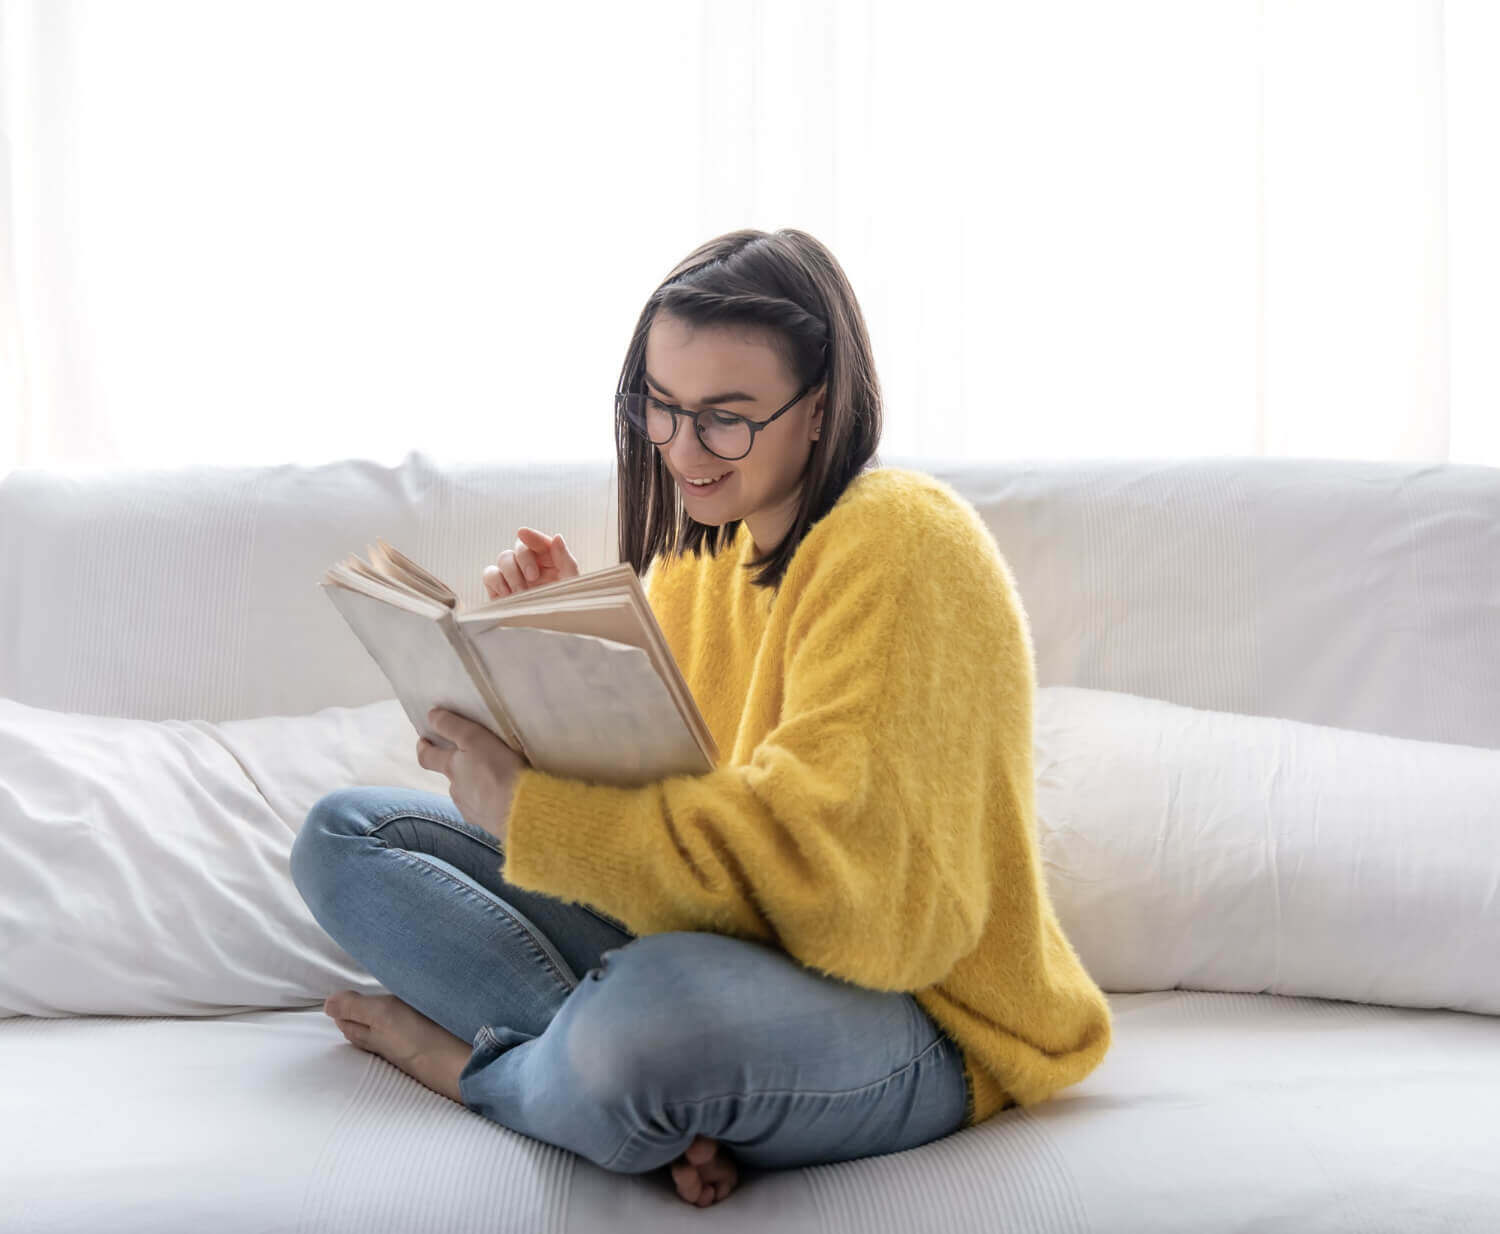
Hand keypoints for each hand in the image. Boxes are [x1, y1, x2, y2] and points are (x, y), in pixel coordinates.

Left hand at [416, 707, 529, 845]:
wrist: (521, 810)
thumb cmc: (499, 770)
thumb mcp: (474, 739)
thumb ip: (452, 726)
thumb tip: (431, 715)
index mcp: (451, 768)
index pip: (427, 757)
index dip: (424, 748)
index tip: (423, 740)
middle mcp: (456, 790)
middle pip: (451, 777)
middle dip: (459, 768)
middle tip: (475, 758)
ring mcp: (472, 809)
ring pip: (469, 794)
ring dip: (477, 786)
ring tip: (498, 778)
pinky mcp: (489, 823)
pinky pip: (486, 809)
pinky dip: (491, 802)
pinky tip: (506, 797)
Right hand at [484, 527, 580, 598]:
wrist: (548, 632)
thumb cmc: (563, 607)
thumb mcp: (571, 583)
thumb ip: (565, 559)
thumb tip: (557, 537)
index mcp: (549, 560)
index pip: (538, 541)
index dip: (531, 536)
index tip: (523, 533)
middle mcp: (530, 565)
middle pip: (519, 548)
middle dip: (524, 560)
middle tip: (533, 579)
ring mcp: (513, 576)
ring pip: (503, 558)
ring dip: (512, 574)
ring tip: (522, 594)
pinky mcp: (498, 588)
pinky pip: (490, 575)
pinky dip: (497, 582)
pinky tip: (508, 595)